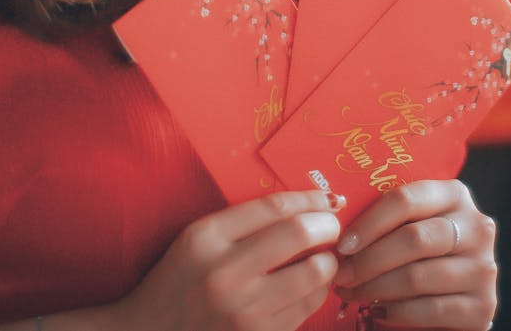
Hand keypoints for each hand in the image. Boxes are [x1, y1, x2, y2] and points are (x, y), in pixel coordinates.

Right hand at [115, 189, 342, 330]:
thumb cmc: (178, 281)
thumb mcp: (197, 239)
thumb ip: (243, 222)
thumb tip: (303, 208)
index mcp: (207, 238)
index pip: (273, 208)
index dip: (309, 199)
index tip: (327, 198)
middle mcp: (226, 273)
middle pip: (299, 235)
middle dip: (327, 226)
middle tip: (333, 225)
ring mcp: (244, 312)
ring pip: (312, 275)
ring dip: (328, 262)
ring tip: (324, 258)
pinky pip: (306, 309)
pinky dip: (316, 292)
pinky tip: (310, 285)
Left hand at [332, 179, 496, 328]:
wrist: (455, 298)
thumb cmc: (419, 253)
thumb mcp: (410, 224)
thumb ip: (387, 217)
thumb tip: (334, 218)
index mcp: (455, 195)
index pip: (406, 199)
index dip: (369, 222)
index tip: (341, 244)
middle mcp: (477, 227)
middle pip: (413, 239)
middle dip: (368, 260)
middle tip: (340, 274)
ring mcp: (484, 268)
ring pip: (418, 276)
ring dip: (375, 288)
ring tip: (351, 293)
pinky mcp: (483, 308)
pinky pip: (431, 309)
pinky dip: (397, 312)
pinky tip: (377, 311)